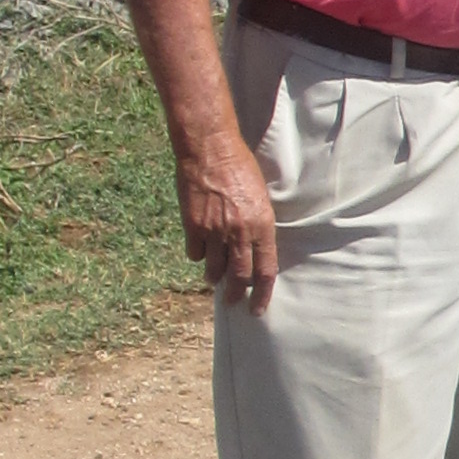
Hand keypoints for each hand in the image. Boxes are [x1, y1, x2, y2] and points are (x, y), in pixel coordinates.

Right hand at [180, 137, 280, 309]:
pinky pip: (195, 253)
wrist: (210, 149)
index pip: (265, 270)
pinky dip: (197, 255)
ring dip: (214, 277)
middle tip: (233, 302)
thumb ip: (259, 226)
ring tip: (214, 279)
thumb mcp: (261, 197)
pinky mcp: (192, 225)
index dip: (262, 294)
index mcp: (262, 225)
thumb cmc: (241, 168)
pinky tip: (199, 251)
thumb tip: (256, 251)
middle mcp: (239, 232)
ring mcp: (214, 231)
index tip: (258, 308)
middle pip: (239, 276)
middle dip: (236, 294)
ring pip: (214, 268)